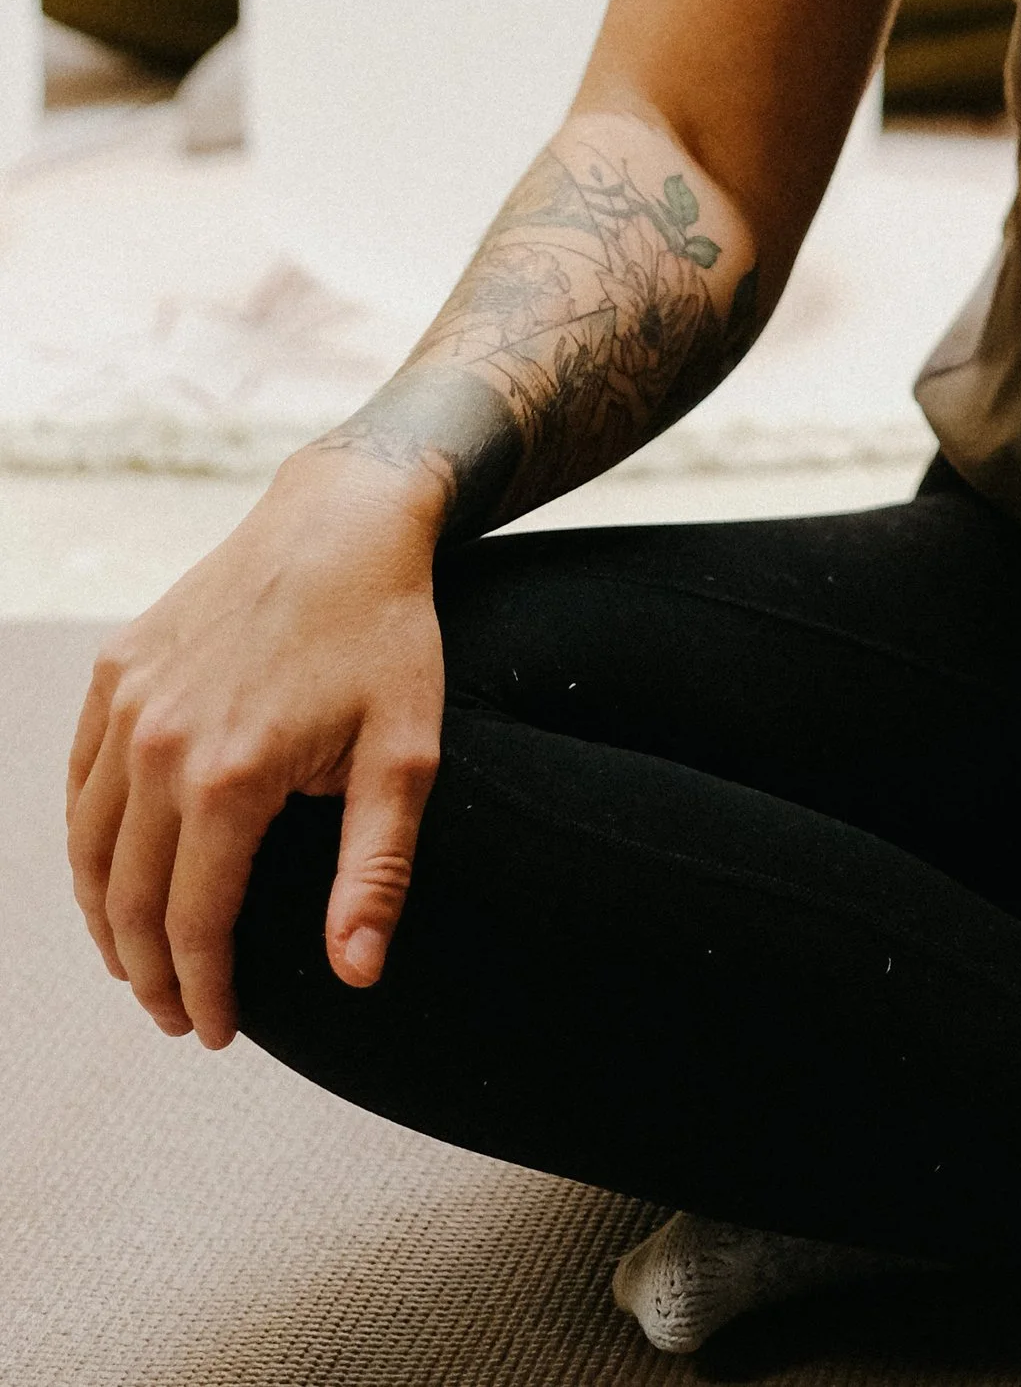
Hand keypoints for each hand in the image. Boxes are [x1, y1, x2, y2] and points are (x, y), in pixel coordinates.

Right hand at [65, 451, 445, 1048]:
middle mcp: (159, 743)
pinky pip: (80, 781)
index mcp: (230, 776)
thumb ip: (375, 870)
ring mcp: (127, 703)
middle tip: (176, 1016)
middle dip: (149, 974)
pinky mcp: (115, 670)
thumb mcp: (406, 753)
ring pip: (88, 848)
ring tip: (140, 965)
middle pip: (129, 898)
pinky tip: (112, 876)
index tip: (217, 1033)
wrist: (343, 521)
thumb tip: (356, 976)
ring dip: (106, 921)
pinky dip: (87, 845)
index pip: (194, 924)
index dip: (202, 993)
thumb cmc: (387, 636)